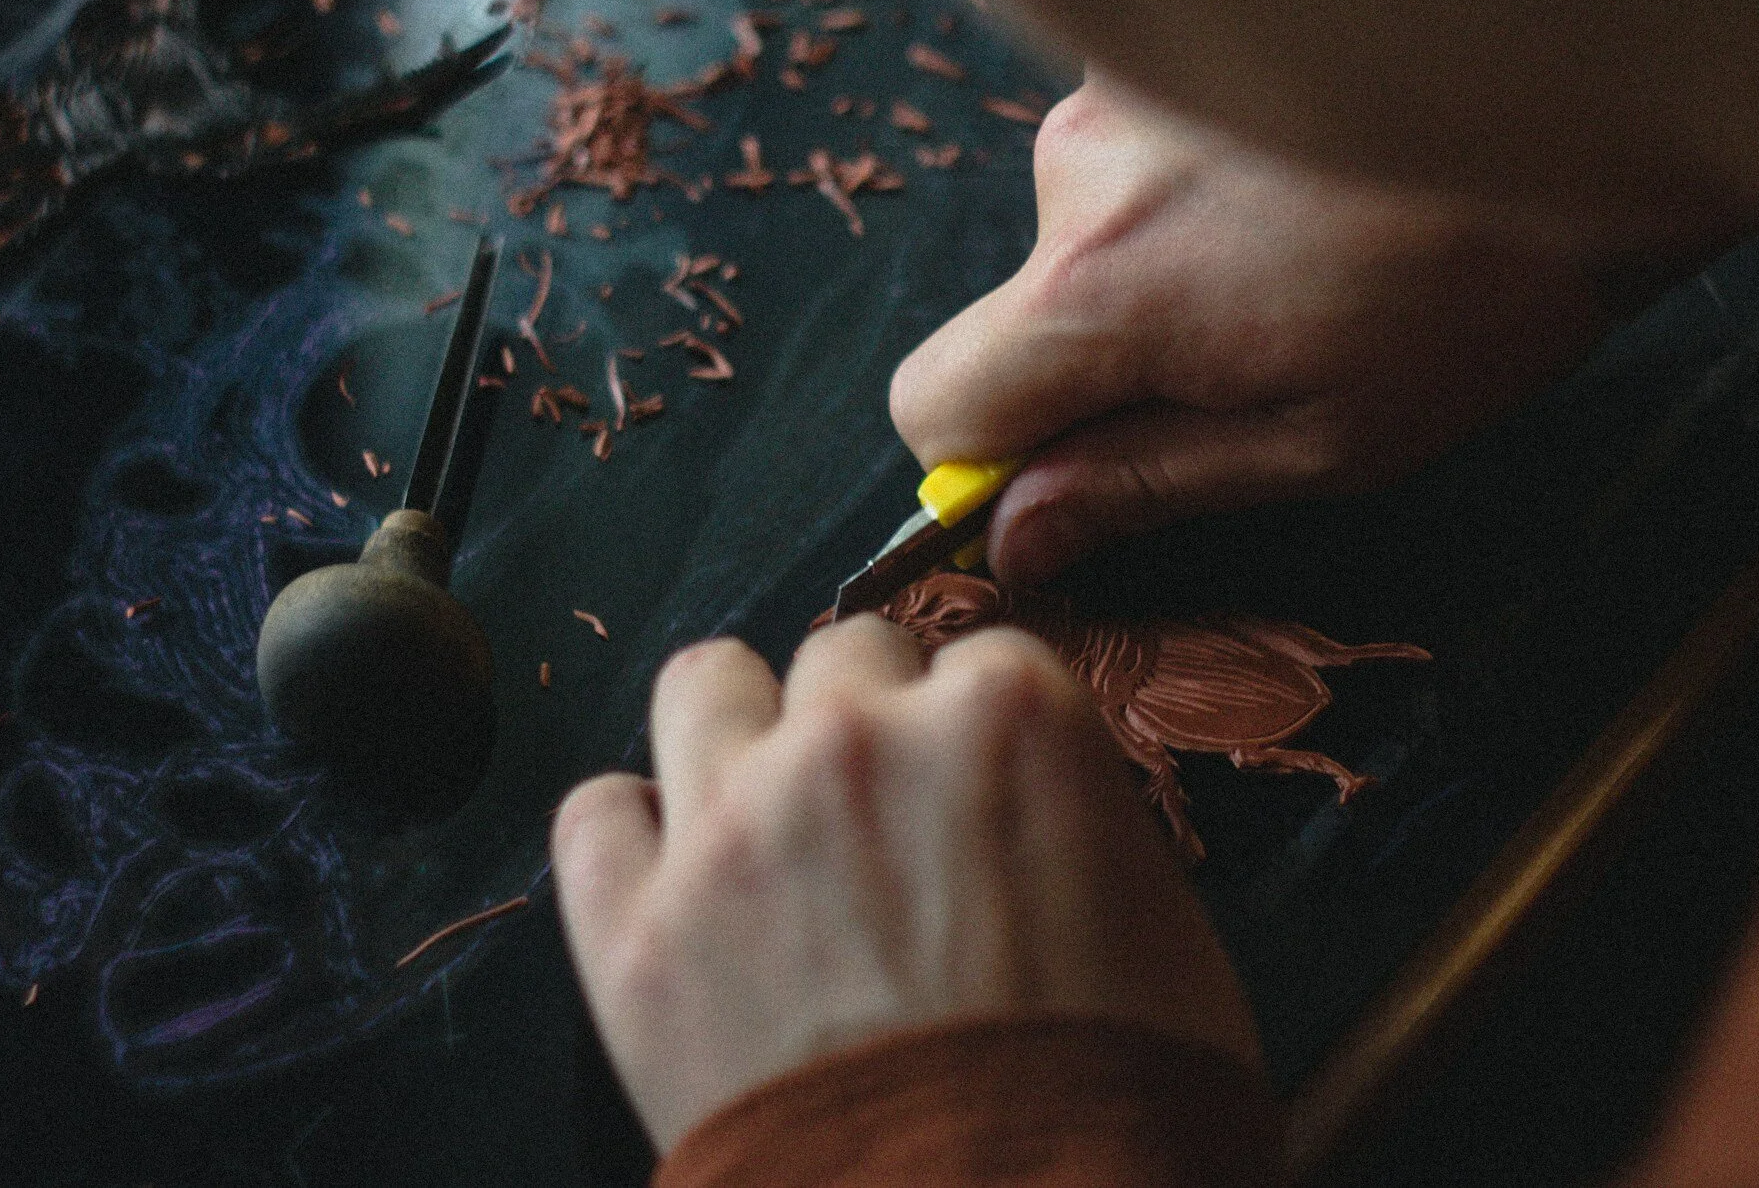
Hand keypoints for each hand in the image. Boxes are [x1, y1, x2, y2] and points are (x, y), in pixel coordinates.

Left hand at [551, 619, 1260, 1150]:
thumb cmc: (1119, 1102)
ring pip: (704, 686)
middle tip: (886, 821)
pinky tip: (673, 884)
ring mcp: (732, 827)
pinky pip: (593, 816)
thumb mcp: (1165, 928)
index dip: (981, 733)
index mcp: (1006, 717)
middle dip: (869, 722)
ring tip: (767, 815)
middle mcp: (857, 739)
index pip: (982, 658)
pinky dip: (630, 841)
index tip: (979, 794)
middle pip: (844, 656)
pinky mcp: (634, 932)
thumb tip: (1032, 814)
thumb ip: (1077, 820)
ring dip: (740, 734)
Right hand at [891, 74, 1621, 583]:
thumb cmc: (1480, 297)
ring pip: (1084, 222)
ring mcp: (1122, 82)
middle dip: (1107, 349)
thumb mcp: (1321, 442)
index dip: (987, 457)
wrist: (1592, 95)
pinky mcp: (1173, 30)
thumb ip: (1144, 486)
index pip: (933, 400)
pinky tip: (1309, 183)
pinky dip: (1197, 177)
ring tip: (1309, 256)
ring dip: (1162, 256)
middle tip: (1262, 352)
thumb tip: (1014, 535)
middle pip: (1019, 306)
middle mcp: (1079, 169)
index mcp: (1104, 290)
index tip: (1077, 470)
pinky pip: (1137, 143)